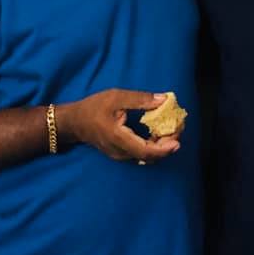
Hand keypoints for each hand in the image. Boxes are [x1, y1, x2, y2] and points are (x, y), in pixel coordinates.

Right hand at [57, 90, 180, 162]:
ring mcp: (120, 155)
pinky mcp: (120, 154)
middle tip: (179, 130)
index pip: (145, 151)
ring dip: (162, 146)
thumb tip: (163, 100)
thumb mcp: (116, 97)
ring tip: (172, 131)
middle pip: (149, 156)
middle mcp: (120, 152)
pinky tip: (158, 134)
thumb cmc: (93, 108)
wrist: (74, 122)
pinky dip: (153, 147)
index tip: (177, 141)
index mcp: (118, 138)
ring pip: (146, 157)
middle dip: (167, 145)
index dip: (163, 149)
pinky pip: (141, 154)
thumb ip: (140, 99)